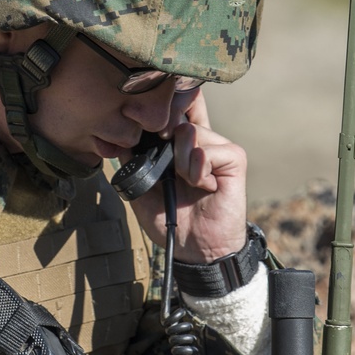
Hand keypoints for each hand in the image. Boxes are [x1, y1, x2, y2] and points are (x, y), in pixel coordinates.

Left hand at [129, 90, 248, 264]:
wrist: (197, 249)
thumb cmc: (172, 220)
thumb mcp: (142, 190)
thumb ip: (133, 162)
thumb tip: (120, 137)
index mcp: (180, 144)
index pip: (176, 106)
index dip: (161, 105)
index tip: (141, 118)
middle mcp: (201, 140)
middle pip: (180, 110)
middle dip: (163, 131)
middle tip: (164, 159)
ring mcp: (219, 148)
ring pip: (189, 133)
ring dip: (180, 163)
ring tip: (187, 184)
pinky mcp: (234, 159)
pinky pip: (207, 152)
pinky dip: (198, 173)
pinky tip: (205, 188)